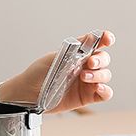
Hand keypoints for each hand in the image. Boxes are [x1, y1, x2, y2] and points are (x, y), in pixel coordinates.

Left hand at [0, 31, 115, 112]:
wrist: (27, 93)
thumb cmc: (37, 73)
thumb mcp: (53, 58)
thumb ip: (71, 51)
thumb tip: (87, 41)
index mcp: (77, 54)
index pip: (96, 43)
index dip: (105, 39)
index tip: (107, 39)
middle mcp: (85, 66)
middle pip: (104, 59)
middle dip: (100, 59)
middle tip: (90, 63)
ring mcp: (87, 82)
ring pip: (106, 75)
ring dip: (99, 75)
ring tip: (84, 77)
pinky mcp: (87, 97)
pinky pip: (105, 93)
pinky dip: (105, 90)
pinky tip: (97, 88)